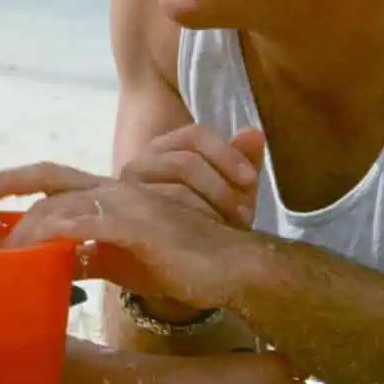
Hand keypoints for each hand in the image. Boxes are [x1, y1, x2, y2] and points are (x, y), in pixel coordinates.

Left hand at [0, 163, 255, 312]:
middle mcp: (116, 190)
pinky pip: (84, 225)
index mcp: (111, 194)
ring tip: (3, 254)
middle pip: (50, 181)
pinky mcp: (137, 225)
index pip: (55, 176)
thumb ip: (89, 255)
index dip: (18, 177)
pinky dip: (54, 237)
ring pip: (60, 207)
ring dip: (25, 231)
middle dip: (9, 190)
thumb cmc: (183, 263)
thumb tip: (55, 265)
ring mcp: (127, 204)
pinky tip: (34, 252)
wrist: (234, 268)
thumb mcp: (125, 257)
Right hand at [119, 125, 264, 228]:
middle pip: (185, 163)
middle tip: (245, 214)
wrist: (175, 249)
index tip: (251, 179)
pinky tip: (207, 236)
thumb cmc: (206, 209)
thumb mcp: (229, 184)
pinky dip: (192, 225)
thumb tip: (254, 134)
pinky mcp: (128, 220)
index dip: (226, 154)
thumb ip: (242, 158)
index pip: (195, 136)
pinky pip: (164, 220)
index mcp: (167, 146)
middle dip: (220, 189)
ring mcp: (130, 191)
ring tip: (229, 228)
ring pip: (175, 191)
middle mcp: (142, 162)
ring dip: (208, 209)